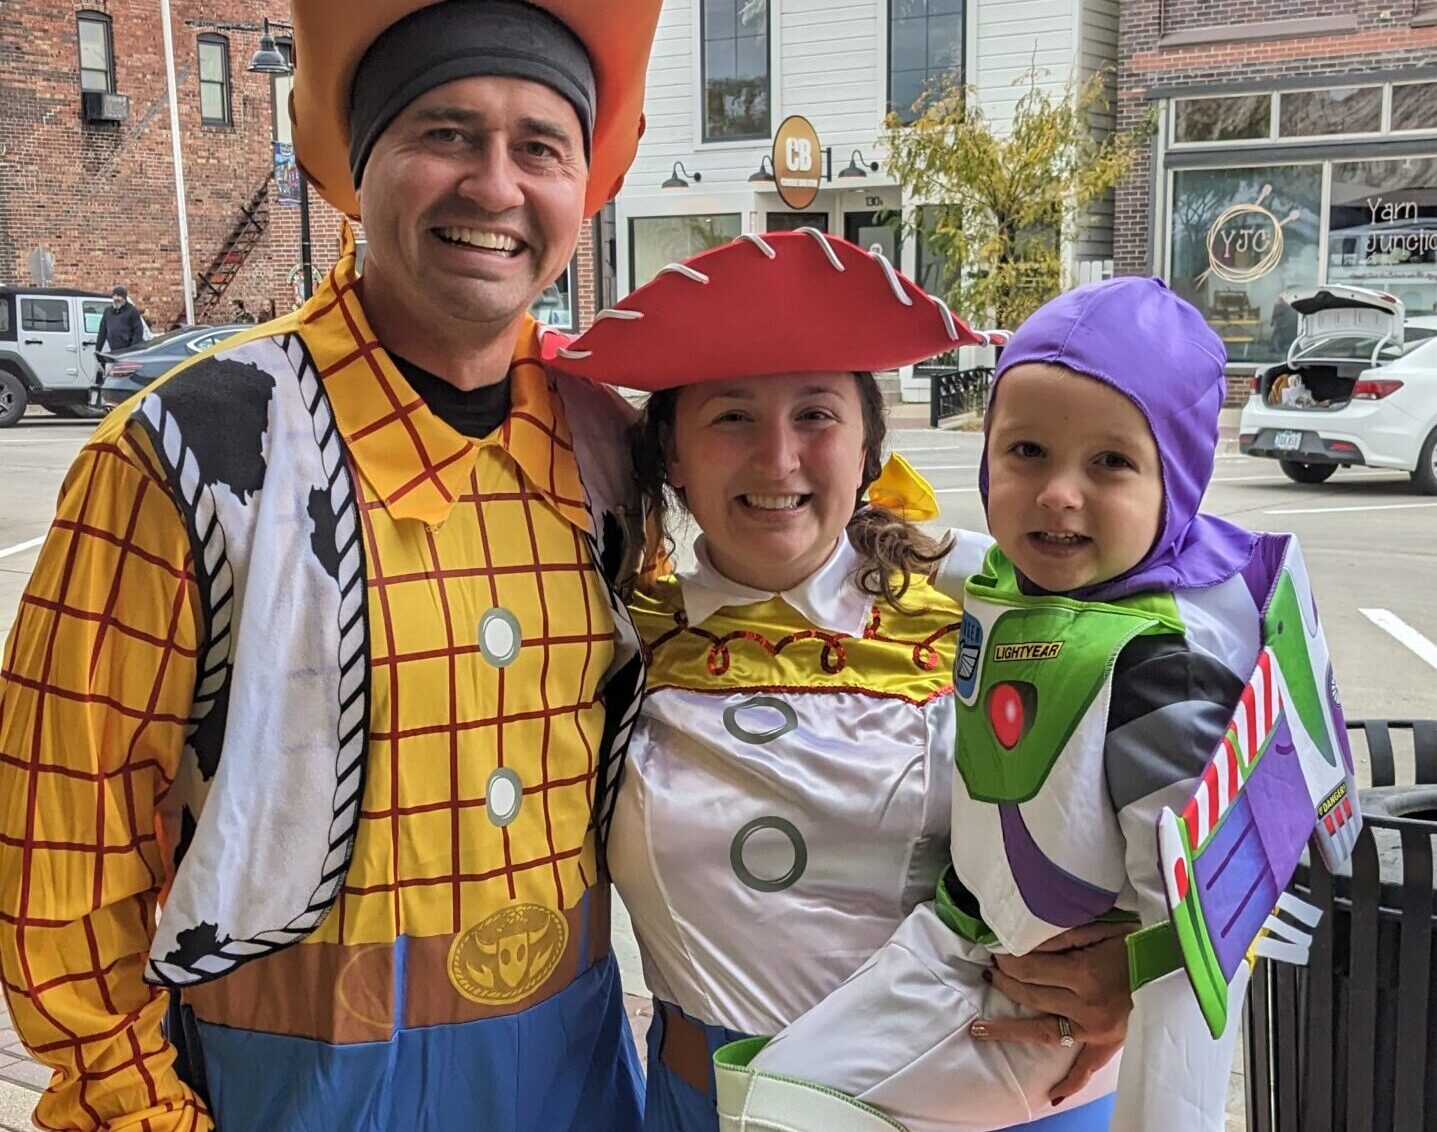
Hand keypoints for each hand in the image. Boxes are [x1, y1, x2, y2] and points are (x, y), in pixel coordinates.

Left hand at [968, 921, 1134, 1103]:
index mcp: (1084, 975)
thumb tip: (1022, 940)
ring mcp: (1096, 1030)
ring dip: (1009, 1031)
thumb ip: (1061, 936)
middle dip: (1005, 982)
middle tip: (989, 972)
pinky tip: (1051, 1095)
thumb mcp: (1101, 929)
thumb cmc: (1140, 942)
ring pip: (1044, 1032)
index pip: (1029, 970)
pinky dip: (1070, 1082)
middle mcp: (1086, 1007)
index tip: (996, 952)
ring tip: (979, 1030)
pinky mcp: (1109, 1044)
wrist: (1178, 967)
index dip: (1008, 961)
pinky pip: (1087, 1068)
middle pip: (1030, 996)